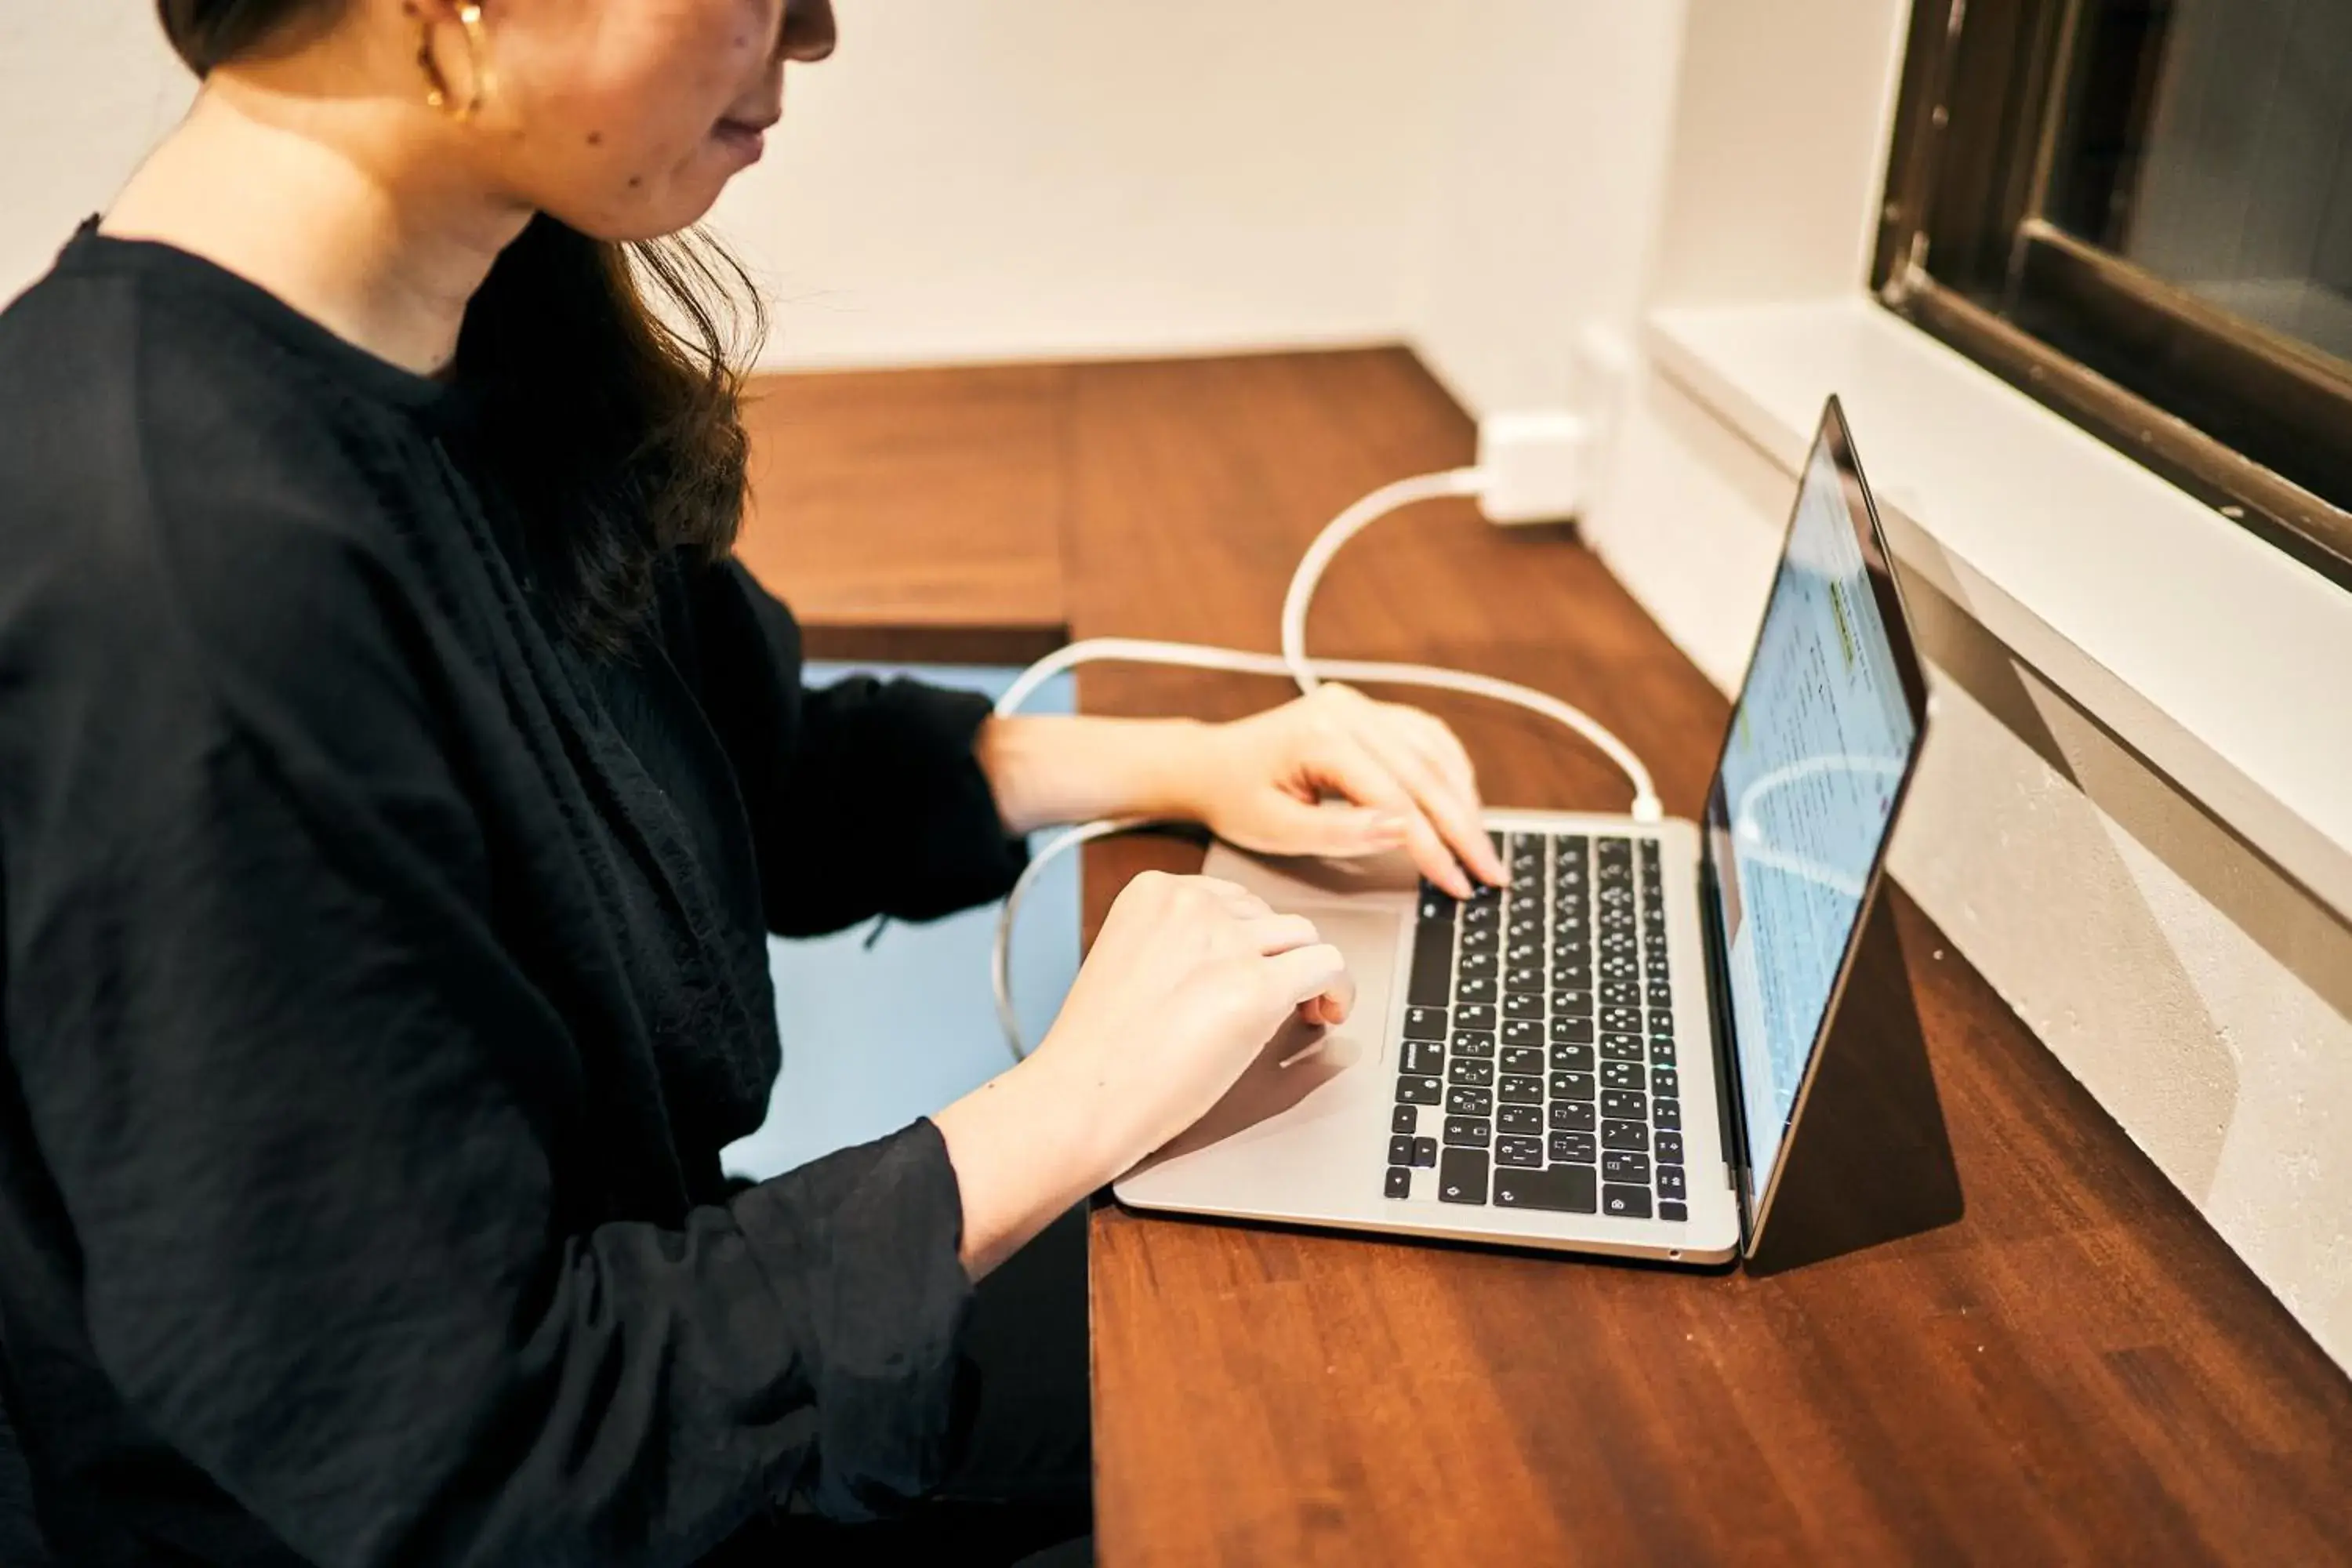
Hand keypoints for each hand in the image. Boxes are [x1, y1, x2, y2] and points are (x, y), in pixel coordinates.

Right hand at [1031, 871, 1353, 1169]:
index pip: (1231, 899)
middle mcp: (1194, 904)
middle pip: (1270, 918)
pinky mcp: (1258, 988)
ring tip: (1304, 1011)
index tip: (1251, 968)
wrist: (1082, 1097)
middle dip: (1277, 959)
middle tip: (1277, 1000)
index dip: (1250, 941)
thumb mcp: (1126, 962)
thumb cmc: (1098, 1052)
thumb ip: (1175, 945)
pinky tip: (1327, 1015)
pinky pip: (1329, 968)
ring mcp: (1228, 943)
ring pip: (1305, 939)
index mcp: (1154, 891)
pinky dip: (1340, 991)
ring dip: (1308, 975)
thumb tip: (1238, 956)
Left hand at [1182, 685, 1508, 897]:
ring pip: (1433, 751)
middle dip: (1464, 829)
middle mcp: (1347, 711)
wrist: (1210, 765)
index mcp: (1322, 737)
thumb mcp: (1277, 830)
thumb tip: (1401, 832)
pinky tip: (1464, 801)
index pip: (1397, 799)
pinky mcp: (1367, 711)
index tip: (1458, 884)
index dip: (1434, 847)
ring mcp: (1359, 706)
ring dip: (1464, 800)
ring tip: (1481, 846)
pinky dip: (1450, 770)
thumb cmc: (1235, 799)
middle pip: (1425, 773)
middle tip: (1492, 873)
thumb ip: (1341, 832)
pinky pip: (1424, 736)